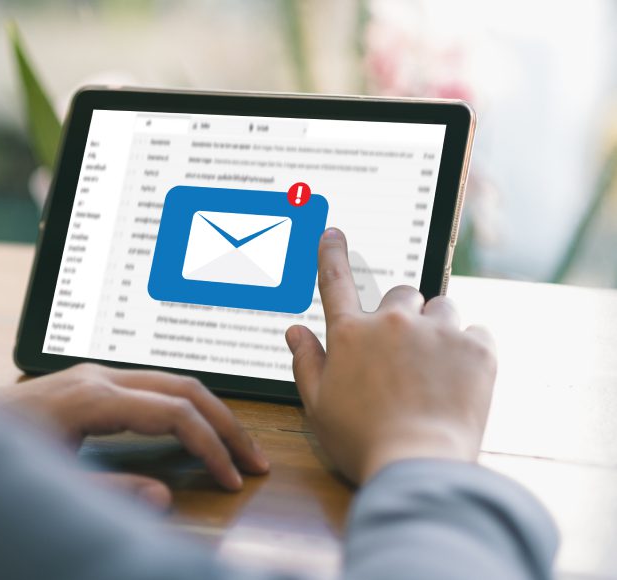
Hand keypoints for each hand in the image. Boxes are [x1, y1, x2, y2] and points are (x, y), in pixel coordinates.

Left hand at [0, 364, 269, 498]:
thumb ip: (109, 491)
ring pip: (172, 381)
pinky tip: (192, 432)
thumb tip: (164, 495)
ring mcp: (96, 374)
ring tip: (236, 447)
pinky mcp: (92, 381)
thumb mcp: (52, 480)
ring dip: (209, 412)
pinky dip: (184, 407)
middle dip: (226, 423)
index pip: (176, 413)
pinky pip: (153, 386)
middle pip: (184, 387)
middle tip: (255, 460)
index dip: (211, 447)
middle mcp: (100, 376)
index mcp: (94, 397)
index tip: (232, 479)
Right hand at [285, 228, 496, 483]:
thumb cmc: (362, 441)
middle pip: (400, 294)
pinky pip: (476, 331)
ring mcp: (437, 332)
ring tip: (434, 367)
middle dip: (402, 314)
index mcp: (350, 334)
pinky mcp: (476, 348)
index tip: (333, 234)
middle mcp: (392, 322)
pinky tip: (459, 378)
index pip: (336, 282)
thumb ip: (306, 361)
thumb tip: (295, 330)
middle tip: (404, 349)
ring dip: (437, 328)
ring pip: (441, 308)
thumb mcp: (318, 405)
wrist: (418, 464)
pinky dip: (469, 349)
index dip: (332, 254)